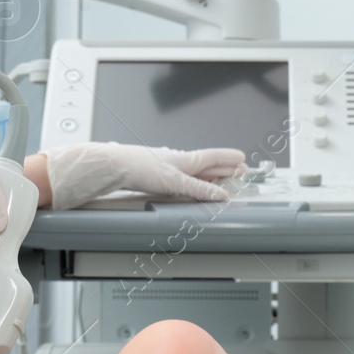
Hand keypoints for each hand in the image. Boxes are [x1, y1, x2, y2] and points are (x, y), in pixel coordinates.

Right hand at [44, 142, 245, 210]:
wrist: (108, 163)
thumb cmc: (120, 167)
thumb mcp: (145, 172)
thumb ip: (158, 176)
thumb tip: (164, 177)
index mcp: (170, 159)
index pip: (199, 159)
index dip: (218, 160)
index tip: (234, 159)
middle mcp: (174, 161)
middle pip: (207, 162)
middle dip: (227, 164)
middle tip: (245, 165)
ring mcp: (173, 169)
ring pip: (206, 169)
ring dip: (224, 171)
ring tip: (241, 170)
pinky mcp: (169, 179)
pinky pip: (194, 187)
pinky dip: (208, 190)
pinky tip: (221, 194)